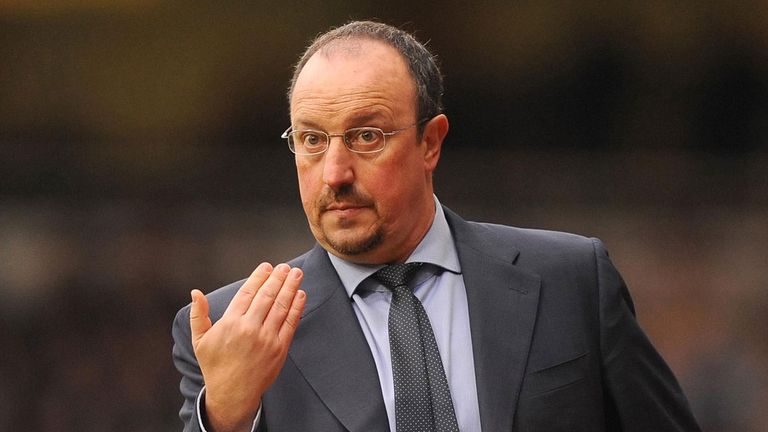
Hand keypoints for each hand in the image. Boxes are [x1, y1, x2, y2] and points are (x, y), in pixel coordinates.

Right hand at [189, 262, 305, 431]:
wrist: (232, 394)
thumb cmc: (215, 366)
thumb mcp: (200, 341)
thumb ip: (198, 315)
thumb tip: (195, 292)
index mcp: (231, 323)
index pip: (248, 292)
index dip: (259, 277)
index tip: (267, 266)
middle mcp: (250, 328)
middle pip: (267, 296)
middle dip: (278, 278)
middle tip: (285, 266)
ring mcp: (266, 338)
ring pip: (281, 306)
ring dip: (290, 287)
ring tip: (297, 274)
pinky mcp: (279, 349)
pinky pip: (290, 323)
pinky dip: (296, 307)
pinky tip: (300, 295)